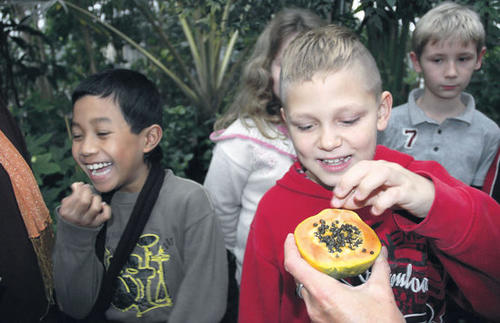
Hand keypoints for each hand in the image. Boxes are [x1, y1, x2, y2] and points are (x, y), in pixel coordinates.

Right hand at [59, 182, 110, 226]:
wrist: (74, 228)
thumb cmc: (72, 210)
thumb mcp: (67, 202)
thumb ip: (73, 192)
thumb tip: (78, 184)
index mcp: (66, 212)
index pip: (76, 197)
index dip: (82, 188)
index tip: (83, 186)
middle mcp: (76, 218)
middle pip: (85, 201)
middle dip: (88, 192)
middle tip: (88, 190)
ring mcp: (87, 222)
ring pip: (96, 208)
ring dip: (97, 199)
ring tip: (94, 197)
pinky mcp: (97, 224)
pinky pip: (105, 215)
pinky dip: (106, 208)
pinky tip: (102, 204)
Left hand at [284, 234, 403, 322]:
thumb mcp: (381, 293)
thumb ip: (379, 268)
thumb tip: (380, 254)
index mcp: (324, 293)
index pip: (294, 266)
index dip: (290, 249)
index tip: (292, 237)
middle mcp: (315, 306)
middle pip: (299, 276)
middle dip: (303, 260)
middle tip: (311, 246)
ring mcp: (316, 317)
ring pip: (305, 289)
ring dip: (311, 275)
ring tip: (322, 262)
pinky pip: (313, 301)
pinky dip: (317, 288)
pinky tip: (331, 283)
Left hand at [331, 160, 434, 217]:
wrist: (427, 198)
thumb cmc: (399, 194)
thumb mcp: (375, 196)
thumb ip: (358, 199)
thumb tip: (339, 203)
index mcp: (376, 168)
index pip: (356, 169)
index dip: (343, 181)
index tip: (334, 197)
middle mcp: (387, 169)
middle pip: (366, 167)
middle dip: (349, 180)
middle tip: (339, 196)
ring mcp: (399, 178)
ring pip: (382, 173)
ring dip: (366, 185)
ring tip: (358, 199)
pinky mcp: (409, 190)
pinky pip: (395, 193)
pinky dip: (383, 202)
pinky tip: (376, 211)